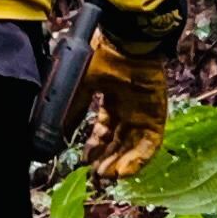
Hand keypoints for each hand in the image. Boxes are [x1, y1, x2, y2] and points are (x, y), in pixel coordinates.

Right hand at [83, 34, 170, 180]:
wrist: (125, 43)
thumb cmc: (102, 56)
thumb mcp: (80, 85)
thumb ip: (74, 109)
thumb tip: (59, 130)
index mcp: (111, 100)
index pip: (104, 130)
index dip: (95, 146)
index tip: (86, 160)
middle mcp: (128, 109)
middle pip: (119, 141)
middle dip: (107, 158)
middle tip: (96, 174)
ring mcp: (143, 113)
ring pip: (133, 146)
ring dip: (120, 162)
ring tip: (107, 175)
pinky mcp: (156, 116)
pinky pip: (149, 143)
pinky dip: (139, 159)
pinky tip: (124, 170)